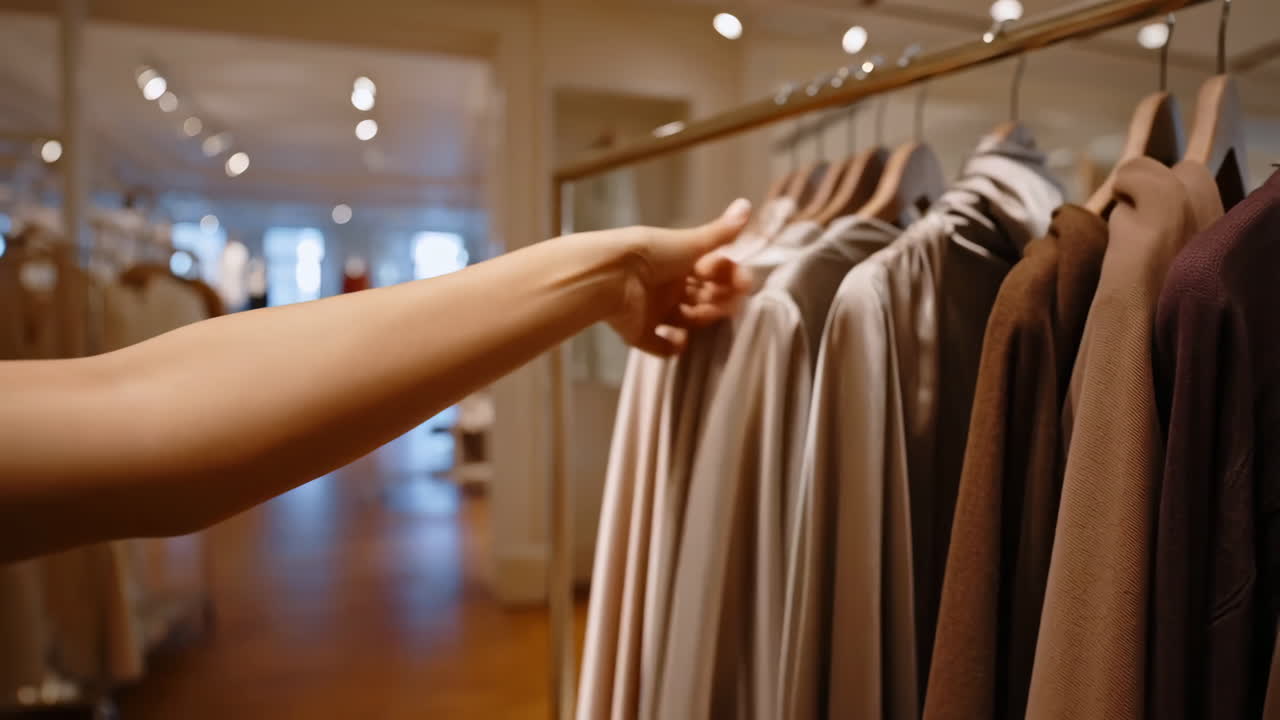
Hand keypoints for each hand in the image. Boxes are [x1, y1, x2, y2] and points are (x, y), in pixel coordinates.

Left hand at [605, 198, 753, 355]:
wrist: (611, 275)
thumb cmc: (653, 254)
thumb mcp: (691, 242)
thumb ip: (721, 232)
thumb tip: (747, 204)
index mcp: (678, 262)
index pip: (712, 272)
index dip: (728, 277)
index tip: (740, 281)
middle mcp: (667, 285)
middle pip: (701, 297)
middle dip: (717, 299)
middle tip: (722, 300)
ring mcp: (652, 309)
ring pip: (686, 320)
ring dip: (700, 320)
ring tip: (701, 315)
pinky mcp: (638, 331)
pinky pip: (659, 344)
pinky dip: (670, 346)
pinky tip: (680, 342)